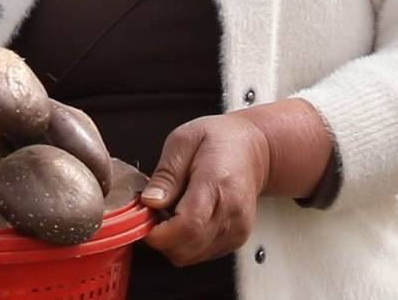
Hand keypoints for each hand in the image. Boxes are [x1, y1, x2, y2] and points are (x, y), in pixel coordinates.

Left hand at [140, 114, 270, 266]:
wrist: (254, 149)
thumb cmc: (220, 141)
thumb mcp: (183, 141)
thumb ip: (166, 174)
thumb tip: (150, 201)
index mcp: (217, 183)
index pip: (187, 225)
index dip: (158, 232)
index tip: (143, 220)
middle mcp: (231, 212)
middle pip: (186, 248)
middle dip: (160, 238)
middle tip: (153, 212)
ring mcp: (236, 229)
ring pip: (191, 256)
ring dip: (172, 242)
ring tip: (171, 212)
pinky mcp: (236, 240)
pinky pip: (200, 255)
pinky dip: (185, 244)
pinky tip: (185, 220)